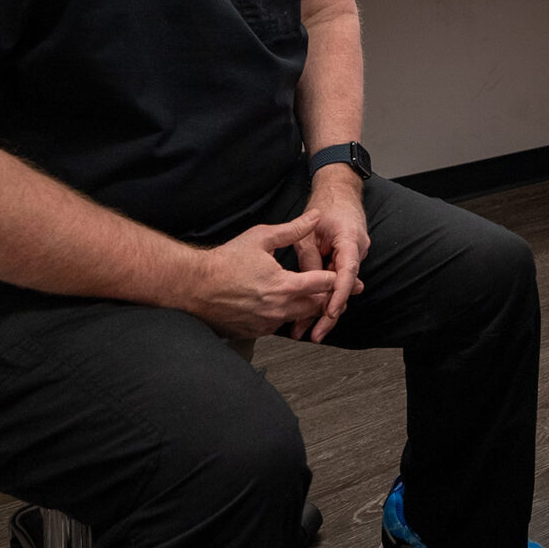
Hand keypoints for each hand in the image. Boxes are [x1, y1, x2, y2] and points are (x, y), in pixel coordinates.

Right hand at [189, 212, 348, 339]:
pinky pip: (278, 325)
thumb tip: (315, 217)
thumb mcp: (261, 237)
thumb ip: (292, 230)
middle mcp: (278, 308)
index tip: (354, 280)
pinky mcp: (254, 331)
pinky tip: (287, 307)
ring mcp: (266, 323)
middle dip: (331, 299)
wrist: (195, 285)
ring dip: (309, 310)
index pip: (322, 284)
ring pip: (298, 318)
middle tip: (343, 293)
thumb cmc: (225, 261)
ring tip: (319, 301)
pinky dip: (286, 316)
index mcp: (284, 285)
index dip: (339, 280)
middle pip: (316, 306)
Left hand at [292, 174, 372, 341]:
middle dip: (330, 313)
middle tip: (315, 334)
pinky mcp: (347, 260)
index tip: (330, 312)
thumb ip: (309, 258)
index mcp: (350, 240)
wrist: (339, 192)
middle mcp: (357, 251)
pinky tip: (311, 314)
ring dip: (324, 308)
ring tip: (306, 330)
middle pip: (345, 288)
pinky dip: (325, 296)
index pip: (347, 272)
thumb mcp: (310, 232)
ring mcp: (354, 256)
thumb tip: (305, 283)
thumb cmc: (327, 206)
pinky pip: (337, 281)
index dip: (338, 295)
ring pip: (340, 288)